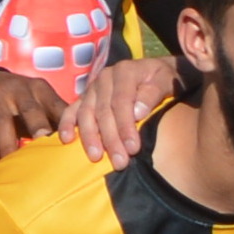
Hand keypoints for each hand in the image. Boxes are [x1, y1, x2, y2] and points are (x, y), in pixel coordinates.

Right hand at [0, 69, 66, 167]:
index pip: (57, 106)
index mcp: (40, 90)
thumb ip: (55, 119)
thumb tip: (82, 144)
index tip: (75, 143)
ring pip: (3, 125)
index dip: (67, 123)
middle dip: (39, 127)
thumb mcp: (36, 101)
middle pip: (30, 110)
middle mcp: (18, 91)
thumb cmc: (16, 101)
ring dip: (10, 148)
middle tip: (46, 147)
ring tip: (18, 170)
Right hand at [58, 56, 183, 165]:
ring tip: (95, 157)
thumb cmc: (163, 79)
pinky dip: (67, 124)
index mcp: (125, 71)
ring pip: (86, 113)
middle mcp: (105, 78)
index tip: (133, 149)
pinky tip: (67, 140)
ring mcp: (93, 87)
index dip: (126, 126)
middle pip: (103, 111)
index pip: (122, 102)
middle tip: (119, 162)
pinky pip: (72, 109)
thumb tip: (137, 113)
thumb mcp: (166, 81)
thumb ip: (153, 94)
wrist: (156, 71)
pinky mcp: (85, 96)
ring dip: (89, 137)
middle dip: (110, 139)